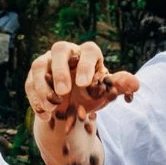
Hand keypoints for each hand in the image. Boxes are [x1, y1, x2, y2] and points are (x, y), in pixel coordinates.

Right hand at [25, 40, 139, 123]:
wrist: (72, 102)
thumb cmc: (92, 91)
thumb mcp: (105, 90)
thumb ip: (118, 85)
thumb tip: (136, 84)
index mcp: (87, 54)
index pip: (89, 50)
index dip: (87, 65)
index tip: (85, 83)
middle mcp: (66, 53)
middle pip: (59, 49)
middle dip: (60, 71)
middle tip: (63, 93)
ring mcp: (47, 62)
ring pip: (39, 66)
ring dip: (43, 88)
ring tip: (52, 108)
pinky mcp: (33, 76)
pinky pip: (29, 84)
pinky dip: (35, 100)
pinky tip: (45, 116)